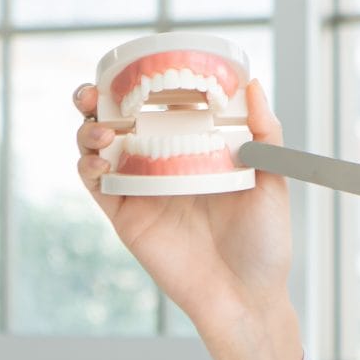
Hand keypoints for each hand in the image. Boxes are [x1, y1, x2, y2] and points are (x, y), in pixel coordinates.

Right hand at [73, 79, 300, 359]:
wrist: (246, 298)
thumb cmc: (264, 243)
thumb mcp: (271, 180)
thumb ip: (264, 133)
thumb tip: (254, 83)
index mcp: (193, 148)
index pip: (158, 104)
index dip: (140, 81)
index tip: (136, 61)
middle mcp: (161, 163)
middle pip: (117, 119)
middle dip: (96, 98)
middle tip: (95, 90)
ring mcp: (140, 188)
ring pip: (96, 147)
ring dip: (87, 129)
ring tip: (99, 127)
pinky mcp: (125, 217)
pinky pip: (96, 185)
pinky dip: (88, 166)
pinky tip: (98, 160)